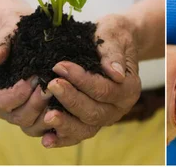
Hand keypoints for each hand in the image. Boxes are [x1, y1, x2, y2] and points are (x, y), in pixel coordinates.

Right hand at [0, 9, 51, 131]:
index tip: (32, 78)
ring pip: (32, 125)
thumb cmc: (11, 33)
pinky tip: (69, 108)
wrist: (20, 34)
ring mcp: (17, 112)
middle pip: (18, 117)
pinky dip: (56, 121)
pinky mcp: (34, 114)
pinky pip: (43, 125)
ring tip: (62, 95)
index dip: (17, 94)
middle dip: (36, 103)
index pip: (0, 101)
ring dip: (48, 113)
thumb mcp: (4, 34)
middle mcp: (0, 106)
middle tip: (51, 85)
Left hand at [33, 14, 141, 147]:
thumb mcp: (114, 35)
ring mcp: (104, 117)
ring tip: (47, 117)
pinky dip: (62, 138)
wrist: (112, 41)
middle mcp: (118, 108)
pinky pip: (77, 135)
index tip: (60, 66)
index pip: (105, 90)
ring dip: (65, 124)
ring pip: (86, 129)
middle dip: (70, 100)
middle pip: (94, 112)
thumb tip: (115, 73)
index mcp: (129, 88)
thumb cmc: (112, 35)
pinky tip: (46, 139)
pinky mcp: (90, 122)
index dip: (82, 80)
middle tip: (51, 85)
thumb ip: (113, 53)